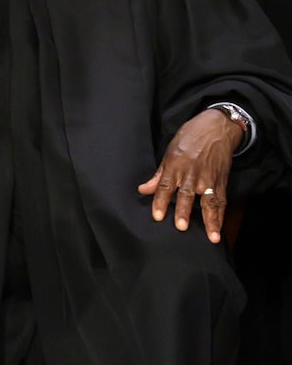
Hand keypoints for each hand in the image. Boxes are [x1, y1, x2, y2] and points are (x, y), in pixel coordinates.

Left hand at [137, 109, 242, 242]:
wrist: (216, 127)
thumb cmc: (189, 138)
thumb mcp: (169, 152)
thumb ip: (158, 175)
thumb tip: (143, 189)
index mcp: (175, 165)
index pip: (166, 187)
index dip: (161, 201)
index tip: (157, 216)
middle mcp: (192, 174)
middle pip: (187, 195)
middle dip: (184, 211)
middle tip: (181, 226)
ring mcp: (208, 178)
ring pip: (208, 202)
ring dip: (210, 220)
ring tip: (211, 237)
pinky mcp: (221, 181)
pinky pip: (221, 201)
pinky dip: (220, 217)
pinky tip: (218, 230)